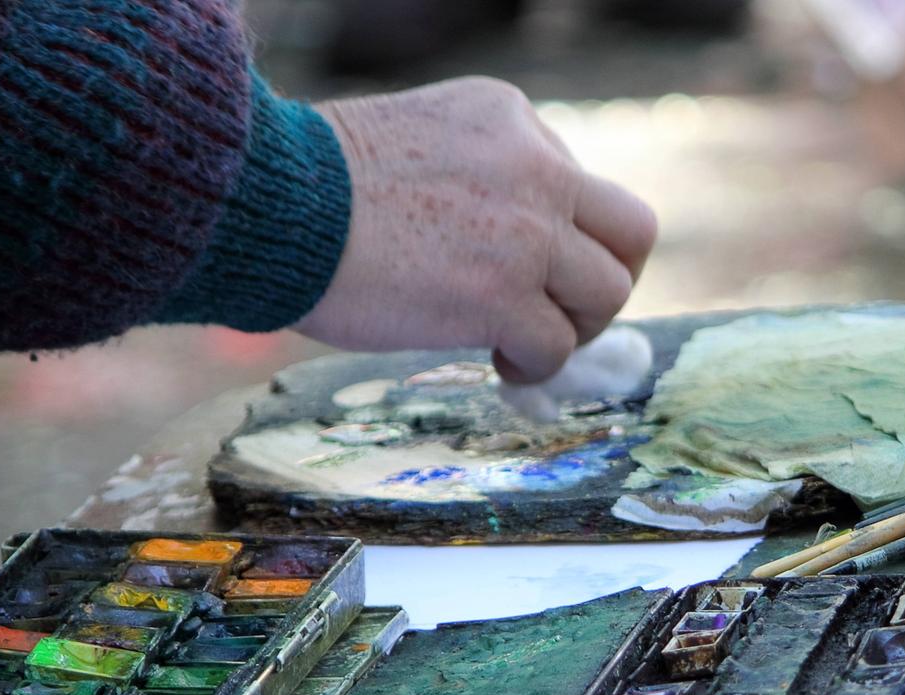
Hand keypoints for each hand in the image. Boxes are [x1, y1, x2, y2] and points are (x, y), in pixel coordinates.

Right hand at [293, 77, 656, 384]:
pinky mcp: (503, 298)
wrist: (273, 202)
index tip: (520, 264)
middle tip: (564, 309)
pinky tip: (499, 363)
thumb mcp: (418, 140)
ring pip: (608, 293)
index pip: (577, 183)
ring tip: (522, 341)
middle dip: (605, 278)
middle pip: (631, 232)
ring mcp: (527, 235)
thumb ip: (478, 175)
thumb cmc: (314, 185)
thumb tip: (503, 250)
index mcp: (511, 119)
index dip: (558, 235)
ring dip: (575, 327)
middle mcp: (535, 169)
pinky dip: (535, 366)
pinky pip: (556, 346)